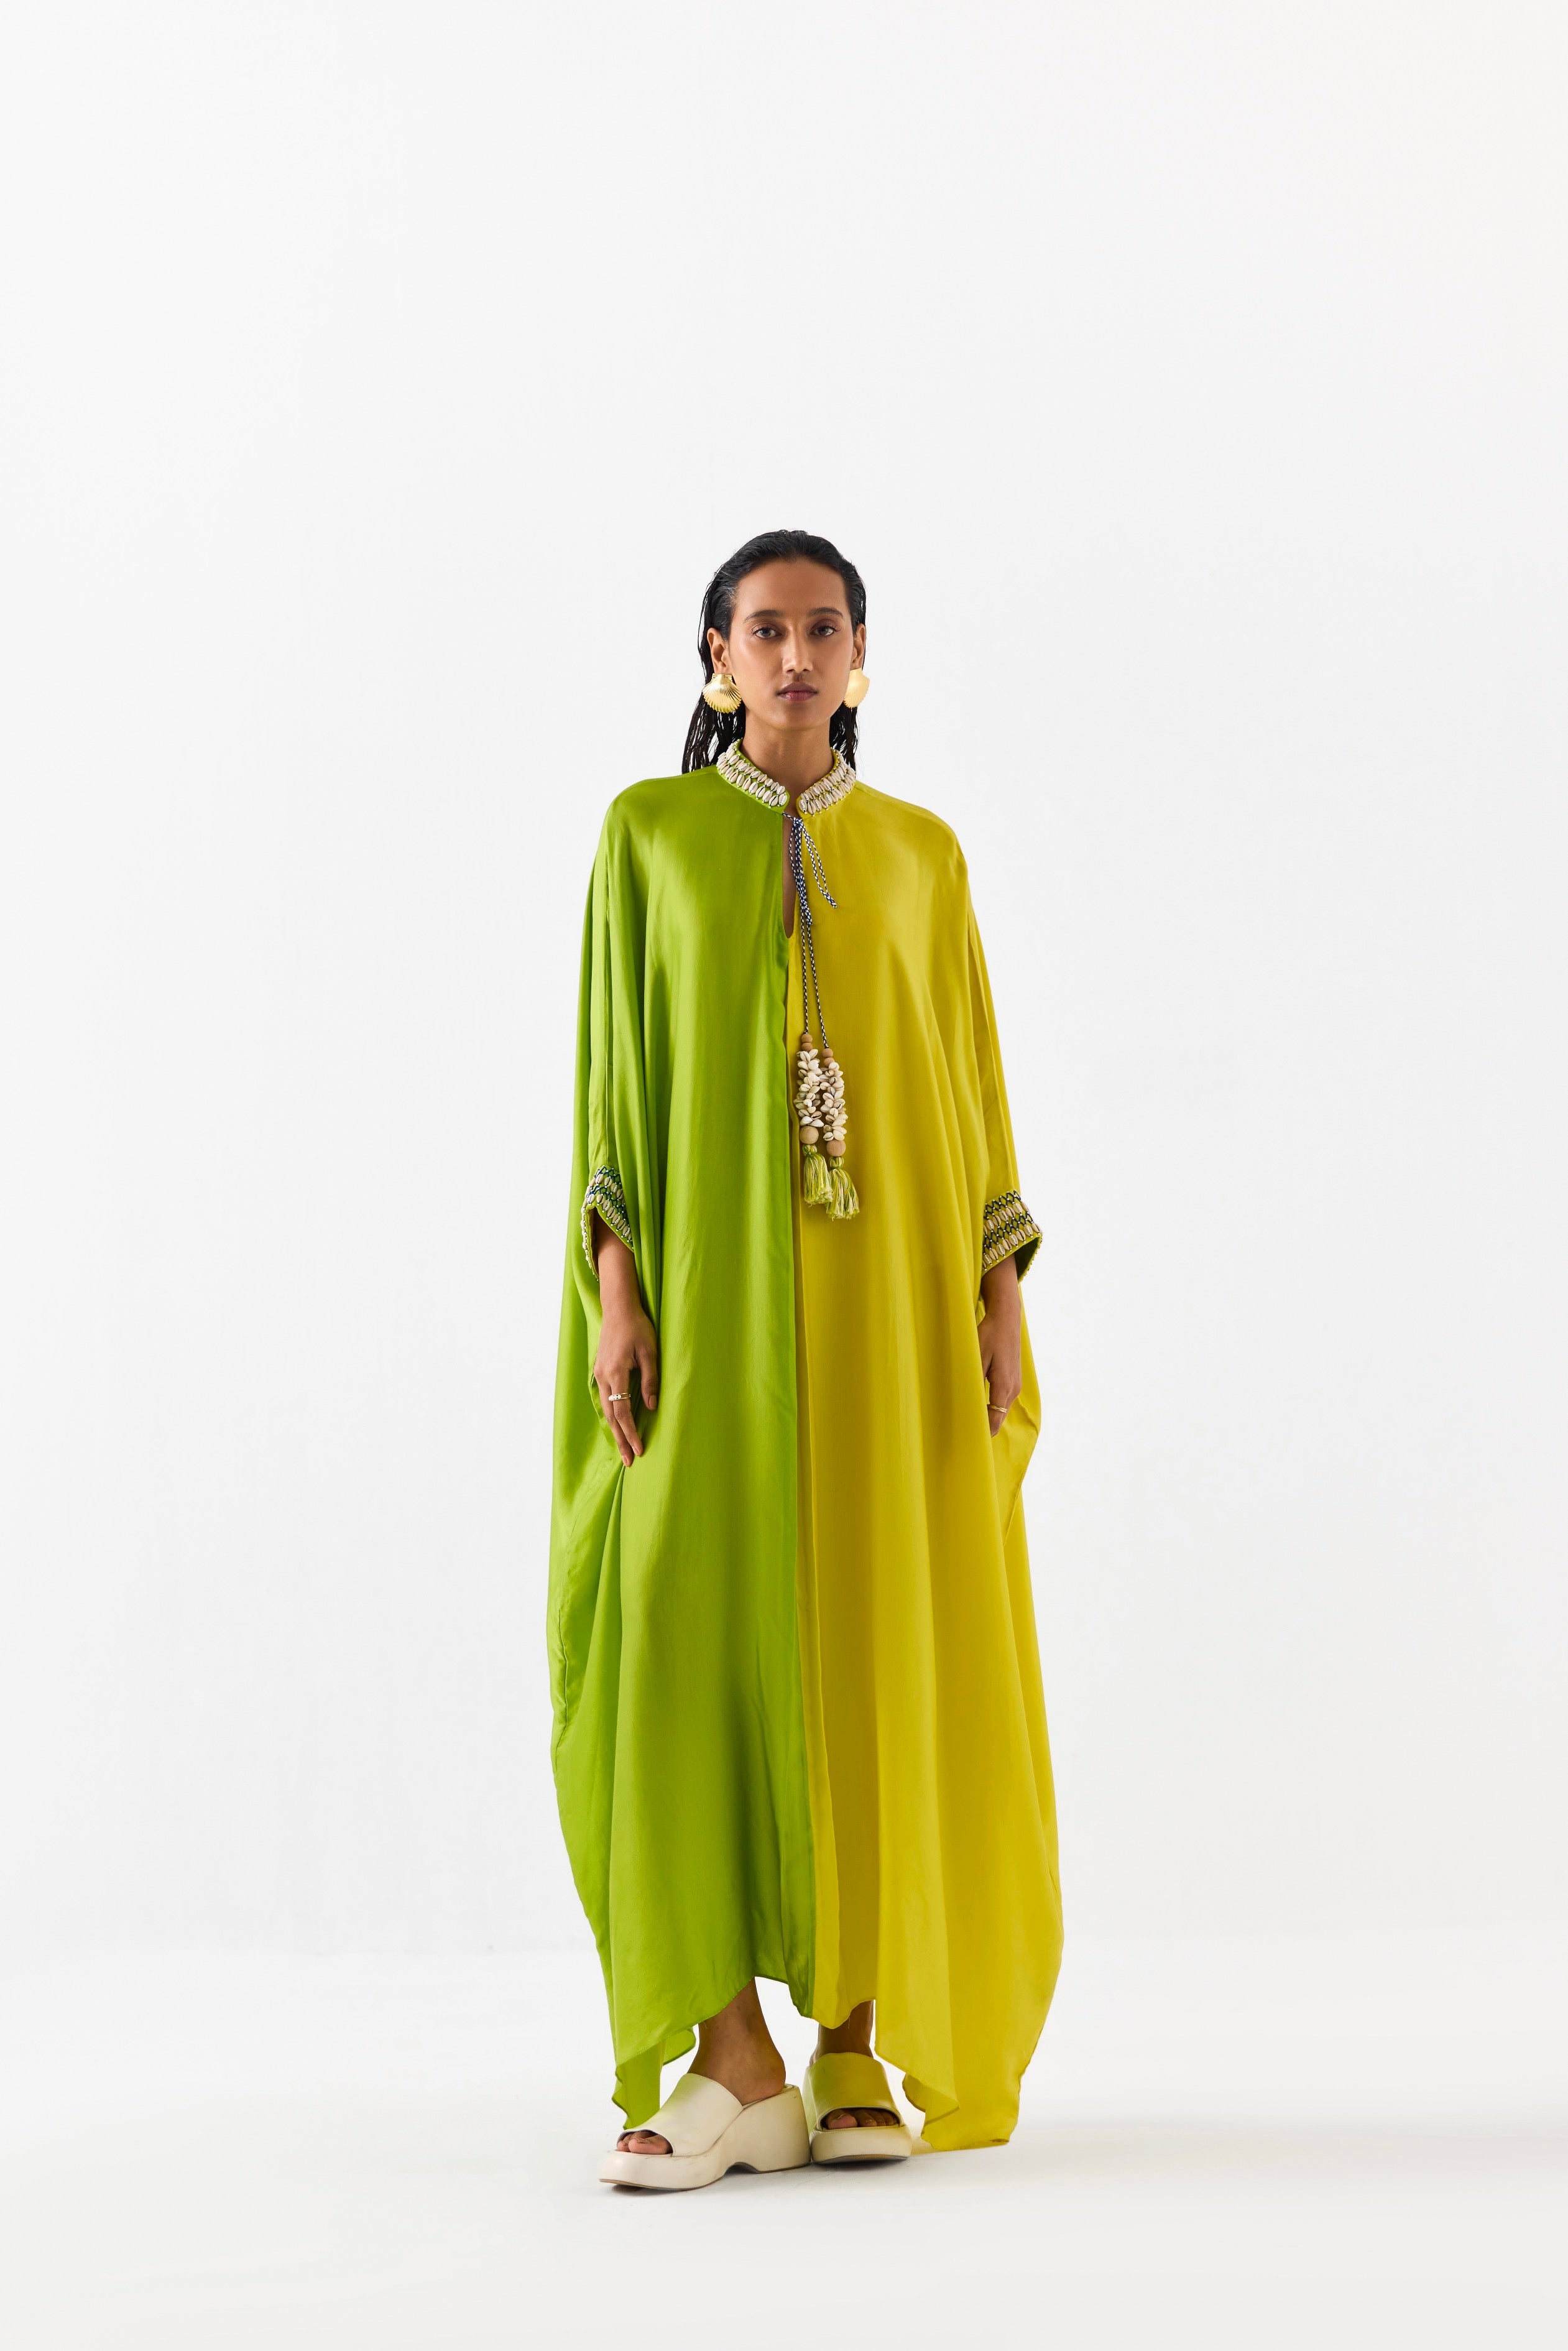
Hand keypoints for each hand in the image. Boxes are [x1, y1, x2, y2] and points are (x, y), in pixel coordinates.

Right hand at [592, 1219, 658, 1465]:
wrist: (618, 1308)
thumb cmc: (637, 1327)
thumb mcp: (650, 1352)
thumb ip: (650, 1380)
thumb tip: (650, 1407)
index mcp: (615, 1373)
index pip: (622, 1412)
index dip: (631, 1433)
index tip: (639, 1449)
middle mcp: (603, 1377)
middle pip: (611, 1416)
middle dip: (621, 1440)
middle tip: (629, 1462)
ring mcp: (600, 1374)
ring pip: (607, 1409)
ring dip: (615, 1430)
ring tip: (624, 1448)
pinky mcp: (601, 1370)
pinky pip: (606, 1399)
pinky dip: (612, 1415)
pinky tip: (618, 1424)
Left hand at [978, 1255, 1021, 1434]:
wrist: (1006, 1319)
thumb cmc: (989, 1335)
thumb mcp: (976, 1356)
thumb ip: (973, 1380)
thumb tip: (966, 1400)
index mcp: (1003, 1385)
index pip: (994, 1419)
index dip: (983, 1432)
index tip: (969, 1440)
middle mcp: (1013, 1389)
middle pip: (999, 1417)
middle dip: (984, 1427)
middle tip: (963, 1434)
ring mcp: (1015, 1384)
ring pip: (1001, 1409)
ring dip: (989, 1416)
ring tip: (968, 1422)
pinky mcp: (1013, 1379)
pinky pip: (1003, 1400)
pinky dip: (993, 1407)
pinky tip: (979, 1406)